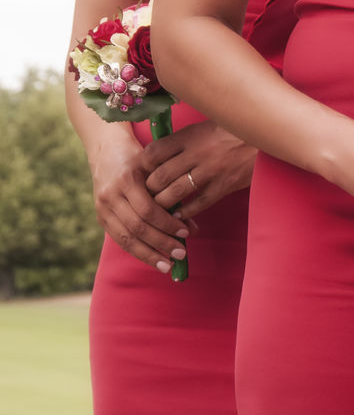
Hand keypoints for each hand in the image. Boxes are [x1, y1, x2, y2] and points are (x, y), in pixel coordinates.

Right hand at [87, 137, 190, 272]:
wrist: (106, 149)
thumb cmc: (141, 159)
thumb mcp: (157, 170)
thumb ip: (172, 196)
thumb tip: (191, 228)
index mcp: (127, 179)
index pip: (148, 210)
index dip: (167, 224)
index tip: (186, 233)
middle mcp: (111, 194)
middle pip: (137, 227)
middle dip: (161, 243)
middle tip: (181, 254)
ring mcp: (102, 206)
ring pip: (125, 237)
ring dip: (149, 254)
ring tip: (168, 265)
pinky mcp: (100, 216)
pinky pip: (119, 239)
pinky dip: (137, 251)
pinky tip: (153, 259)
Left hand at [141, 121, 256, 217]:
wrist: (267, 136)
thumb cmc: (235, 130)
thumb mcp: (206, 126)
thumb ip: (185, 139)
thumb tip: (162, 153)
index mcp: (189, 136)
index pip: (154, 153)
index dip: (143, 166)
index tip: (142, 172)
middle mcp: (197, 153)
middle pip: (160, 176)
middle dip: (149, 189)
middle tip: (146, 195)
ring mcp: (211, 171)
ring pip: (176, 192)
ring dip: (164, 202)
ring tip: (159, 207)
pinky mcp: (225, 185)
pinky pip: (199, 203)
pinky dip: (186, 211)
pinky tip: (179, 215)